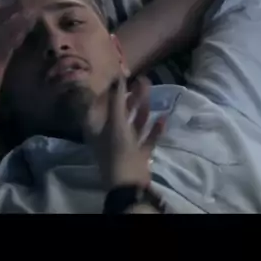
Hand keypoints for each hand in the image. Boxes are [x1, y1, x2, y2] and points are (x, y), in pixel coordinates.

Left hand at [85, 75, 165, 190]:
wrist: (128, 183)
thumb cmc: (117, 150)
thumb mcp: (115, 122)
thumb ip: (117, 99)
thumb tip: (119, 77)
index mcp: (97, 128)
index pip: (101, 104)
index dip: (111, 90)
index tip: (123, 76)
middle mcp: (109, 134)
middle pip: (120, 112)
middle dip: (132, 96)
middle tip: (144, 80)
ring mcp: (125, 145)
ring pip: (135, 122)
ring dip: (144, 108)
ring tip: (153, 93)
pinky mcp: (139, 154)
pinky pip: (147, 137)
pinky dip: (154, 128)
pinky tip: (163, 118)